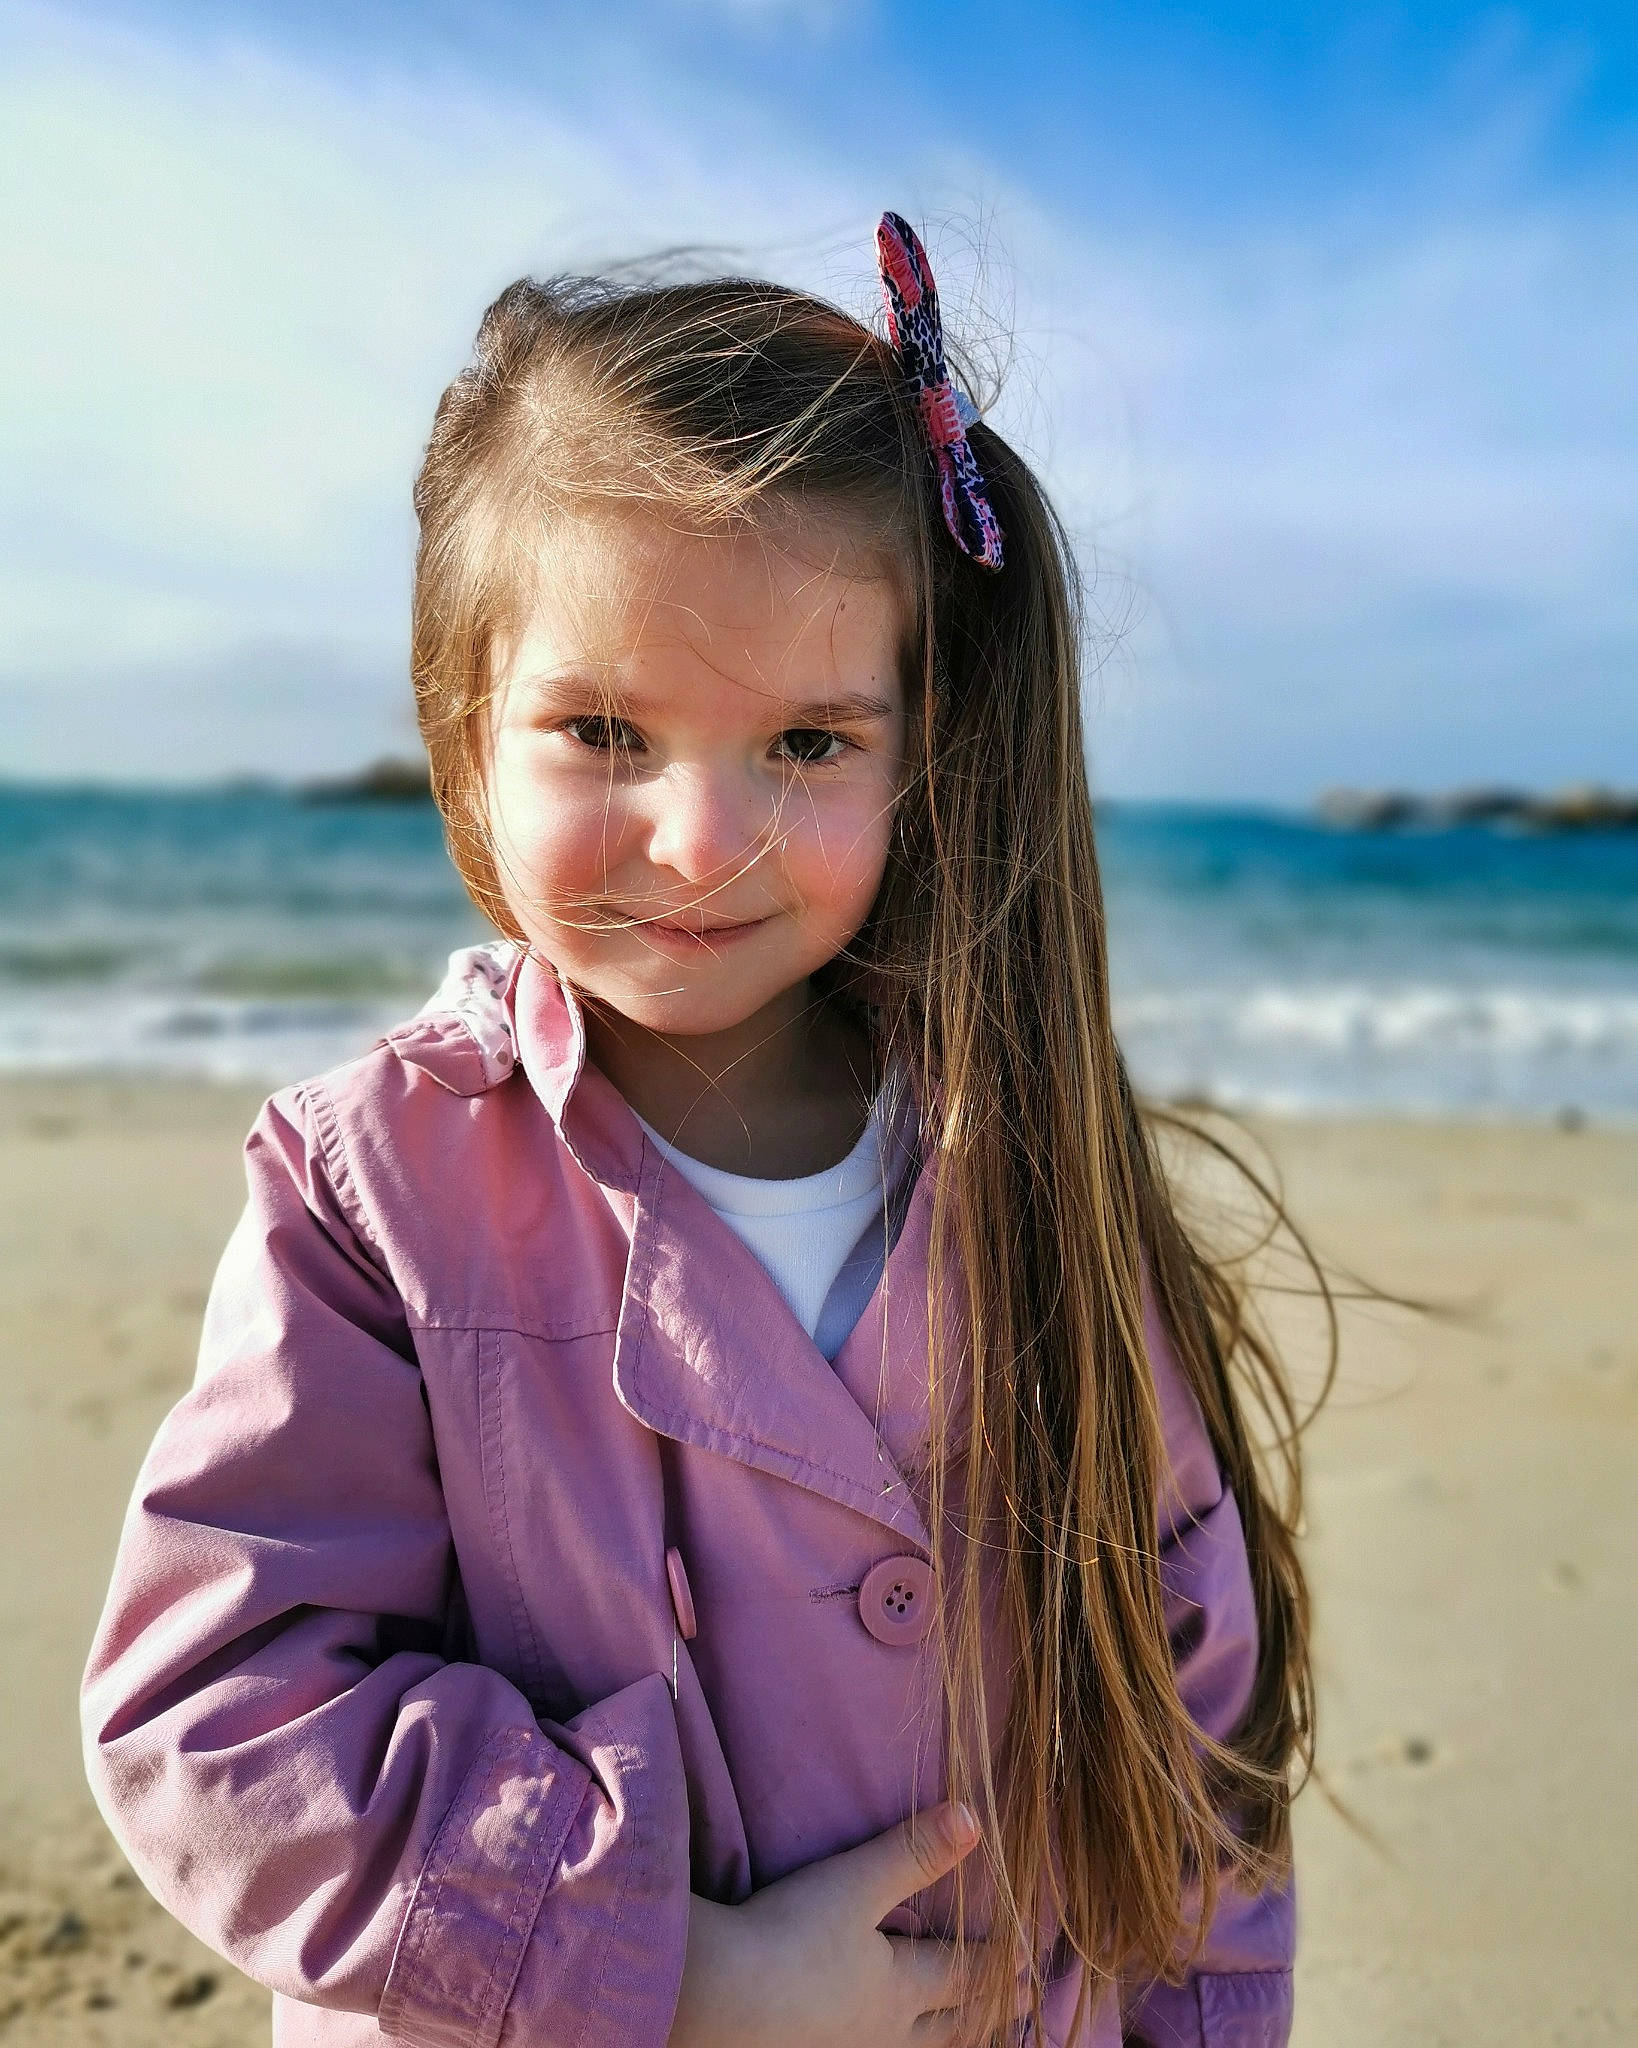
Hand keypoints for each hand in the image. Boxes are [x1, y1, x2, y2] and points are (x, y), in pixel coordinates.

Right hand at [668, 1801, 1013, 2047]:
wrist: (714, 1999)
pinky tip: (887, 2043)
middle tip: (1028, 2003)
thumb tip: (975, 1820)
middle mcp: (886, 2032)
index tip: (1032, 1955)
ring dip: (952, 2038)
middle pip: (953, 2024)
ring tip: (969, 2033)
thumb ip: (913, 1853)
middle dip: (990, 2009)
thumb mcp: (854, 1884)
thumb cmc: (786, 1936)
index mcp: (901, 1988)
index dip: (1001, 1962)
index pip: (967, 1974)